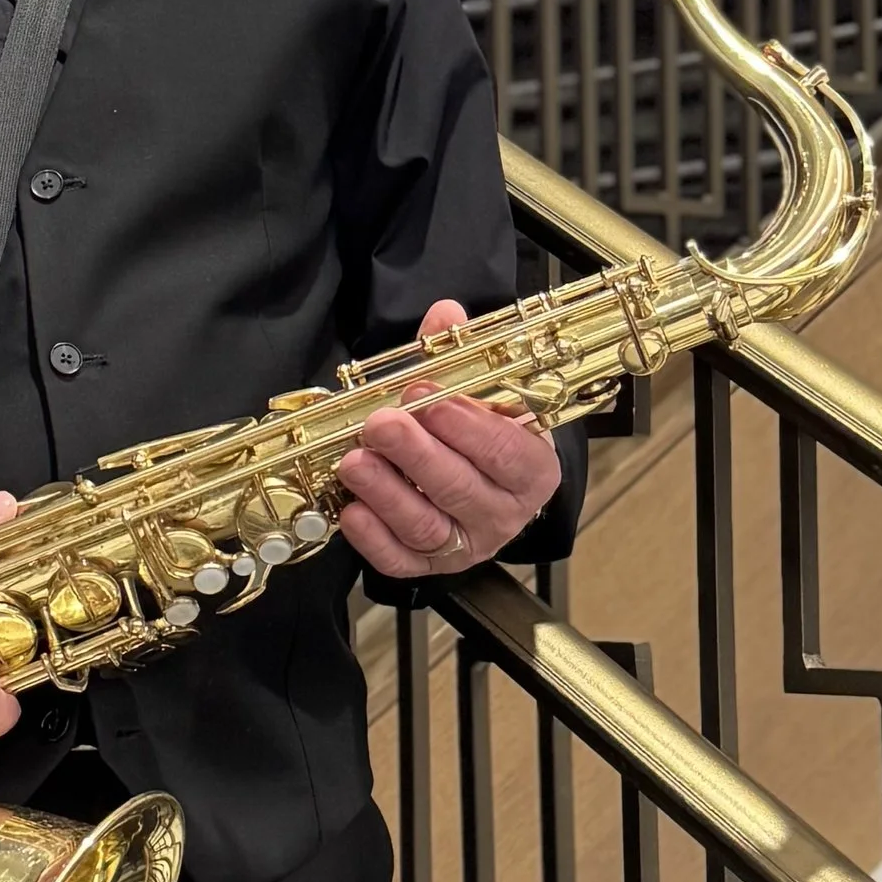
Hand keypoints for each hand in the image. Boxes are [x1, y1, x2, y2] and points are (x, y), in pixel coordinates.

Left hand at [336, 299, 564, 581]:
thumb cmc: (480, 432)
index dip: (466, 426)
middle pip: (461, 489)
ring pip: (427, 527)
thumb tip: (444, 313)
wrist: (482, 482)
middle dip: (417, 455)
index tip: (428, 398)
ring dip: (387, 494)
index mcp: (531, 468)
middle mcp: (505, 513)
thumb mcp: (478, 391)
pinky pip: (400, 560)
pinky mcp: (429, 567)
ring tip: (355, 461)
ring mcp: (466, 545)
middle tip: (381, 424)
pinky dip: (373, 539)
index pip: (506, 452)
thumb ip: (458, 355)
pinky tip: (351, 510)